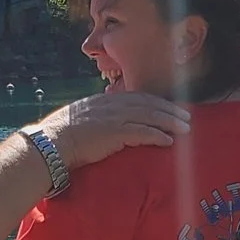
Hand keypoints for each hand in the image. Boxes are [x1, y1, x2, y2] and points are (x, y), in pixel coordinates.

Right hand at [35, 89, 188, 168]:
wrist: (52, 142)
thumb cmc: (62, 135)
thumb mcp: (83, 118)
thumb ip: (98, 116)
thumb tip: (108, 123)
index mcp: (105, 99)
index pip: (138, 97)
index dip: (157, 102)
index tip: (170, 107)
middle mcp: (112, 104)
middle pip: (149, 104)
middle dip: (170, 110)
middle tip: (187, 117)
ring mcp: (114, 117)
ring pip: (150, 116)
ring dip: (170, 122)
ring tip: (185, 129)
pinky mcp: (114, 133)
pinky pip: (142, 132)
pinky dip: (157, 135)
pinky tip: (168, 141)